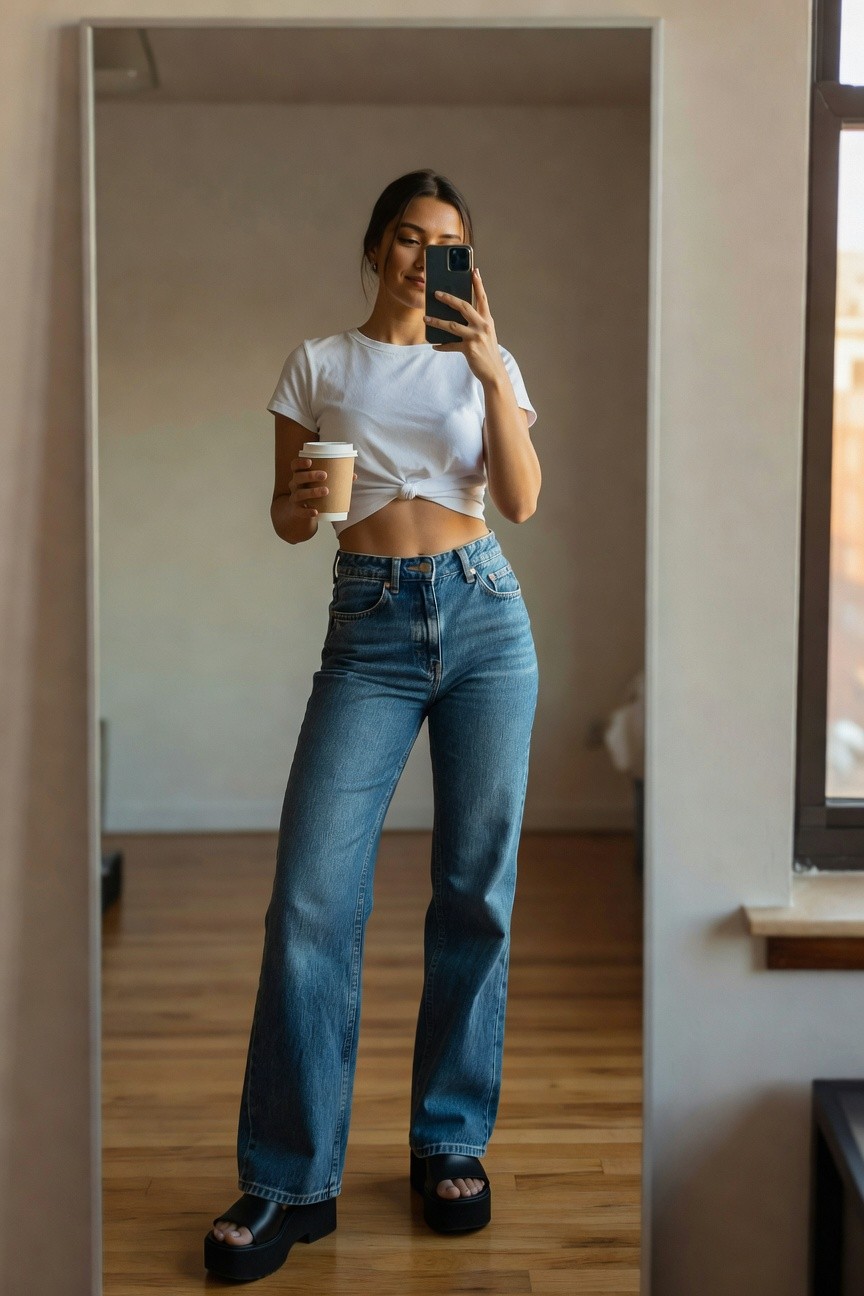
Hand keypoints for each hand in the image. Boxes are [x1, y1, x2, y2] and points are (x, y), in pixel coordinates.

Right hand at [289, 458, 357, 517]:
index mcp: (299, 475)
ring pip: (300, 494)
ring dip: (312, 492)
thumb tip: (353, 476)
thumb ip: (335, 478)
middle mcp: (294, 485)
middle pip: (298, 477)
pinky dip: (307, 512)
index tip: (310, 461)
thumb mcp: (319, 484)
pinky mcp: (296, 511)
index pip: (295, 466)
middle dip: (310, 475)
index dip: (300, 462)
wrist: (299, 511)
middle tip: (324, 475)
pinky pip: (300, 511)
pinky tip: (315, 511)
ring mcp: (294, 498)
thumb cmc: (312, 491)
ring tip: (326, 491)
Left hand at [423, 268, 506, 385]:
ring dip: (436, 321)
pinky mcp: (469, 349)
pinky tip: (434, 345)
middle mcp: (482, 326)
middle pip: (464, 307)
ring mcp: (476, 337)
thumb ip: (476, 323)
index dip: (478, 284)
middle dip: (449, 299)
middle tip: (436, 293)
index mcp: (487, 320)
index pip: (482, 298)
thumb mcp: (486, 334)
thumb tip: (457, 316)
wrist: (495, 372)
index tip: (474, 271)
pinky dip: (441, 346)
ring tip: (425, 318)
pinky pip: (450, 345)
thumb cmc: (488, 352)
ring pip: (452, 325)